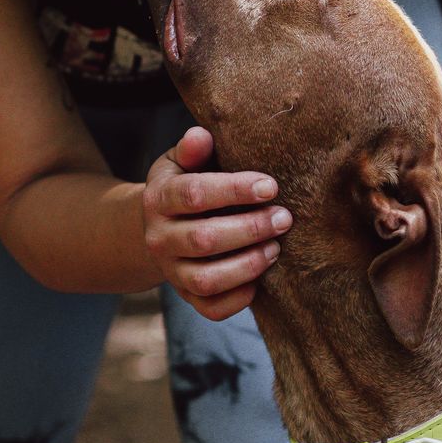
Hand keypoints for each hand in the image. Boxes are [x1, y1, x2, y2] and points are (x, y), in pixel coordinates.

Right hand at [142, 126, 291, 320]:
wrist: (156, 226)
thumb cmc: (182, 184)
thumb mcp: (180, 161)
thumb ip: (192, 149)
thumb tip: (202, 135)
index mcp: (159, 198)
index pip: (194, 195)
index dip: (234, 190)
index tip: (270, 186)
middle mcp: (160, 238)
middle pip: (204, 240)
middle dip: (251, 229)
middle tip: (284, 217)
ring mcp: (171, 270)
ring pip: (207, 279)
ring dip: (248, 265)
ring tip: (277, 247)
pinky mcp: (185, 294)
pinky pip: (211, 307)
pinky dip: (238, 298)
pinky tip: (261, 280)